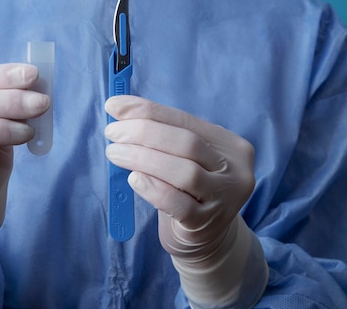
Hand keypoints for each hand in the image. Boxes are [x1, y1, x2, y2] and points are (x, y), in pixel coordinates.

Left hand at [105, 95, 254, 260]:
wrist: (205, 240)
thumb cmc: (186, 190)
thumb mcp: (181, 159)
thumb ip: (160, 137)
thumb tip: (119, 110)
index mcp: (228, 144)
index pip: (184, 120)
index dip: (147, 110)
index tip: (114, 106)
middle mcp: (234, 169)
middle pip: (187, 142)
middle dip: (143, 132)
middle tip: (112, 133)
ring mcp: (224, 199)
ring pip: (184, 171)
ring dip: (142, 158)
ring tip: (114, 153)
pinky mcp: (207, 224)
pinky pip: (178, 204)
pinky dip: (153, 188)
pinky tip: (133, 180)